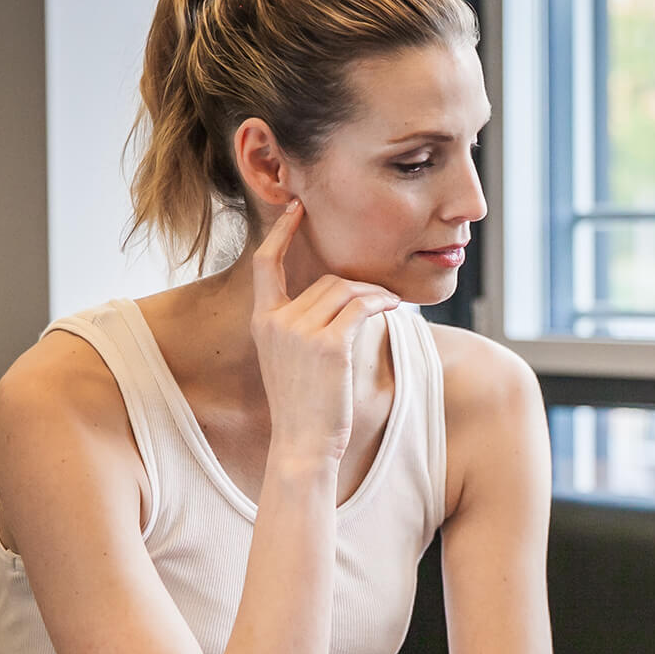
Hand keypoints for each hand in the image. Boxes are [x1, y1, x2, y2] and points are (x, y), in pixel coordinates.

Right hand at [249, 200, 400, 463]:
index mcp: (262, 321)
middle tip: (380, 297)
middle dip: (357, 286)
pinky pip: (362, 307)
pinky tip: (392, 308)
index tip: (295, 210)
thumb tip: (340, 297)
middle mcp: (276, 321)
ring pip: (345, 290)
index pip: (263, 265)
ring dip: (374, 293)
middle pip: (325, 280)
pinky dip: (381, 303)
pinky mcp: (329, 344)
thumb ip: (302, 326)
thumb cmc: (303, 405)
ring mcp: (300, 331)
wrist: (302, 443)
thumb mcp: (289, 359)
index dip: (280, 234)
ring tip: (389, 305)